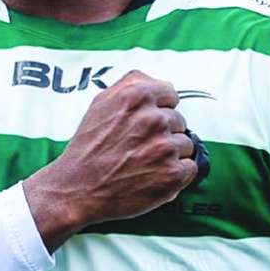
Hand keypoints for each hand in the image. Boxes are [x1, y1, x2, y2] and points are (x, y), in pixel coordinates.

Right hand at [22, 71, 194, 251]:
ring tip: (143, 162)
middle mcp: (153, 119)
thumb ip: (130, 85)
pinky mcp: (173, 174)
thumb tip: (156, 82)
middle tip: (138, 146)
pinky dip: (176, 173)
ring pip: (185, 144)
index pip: (170, 94)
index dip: (159, 108)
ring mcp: (165, 148)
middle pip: (179, 121)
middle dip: (163, 133)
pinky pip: (190, 167)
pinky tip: (153, 175)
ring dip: (169, 154)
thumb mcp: (100, 103)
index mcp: (136, 97)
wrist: (78, 188)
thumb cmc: (88, 148)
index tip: (147, 122)